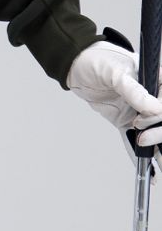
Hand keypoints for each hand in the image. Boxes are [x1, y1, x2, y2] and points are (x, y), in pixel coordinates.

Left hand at [67, 39, 161, 179]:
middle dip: (159, 130)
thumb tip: (152, 107)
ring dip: (158, 146)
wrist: (76, 67)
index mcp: (155, 78)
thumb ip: (132, 89)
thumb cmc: (96, 61)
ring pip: (155, 131)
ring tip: (153, 157)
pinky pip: (138, 139)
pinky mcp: (128, 121)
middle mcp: (151, 96)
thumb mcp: (113, 71)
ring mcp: (141, 110)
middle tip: (142, 133)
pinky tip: (149, 169)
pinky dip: (142, 154)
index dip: (160, 110)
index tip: (152, 113)